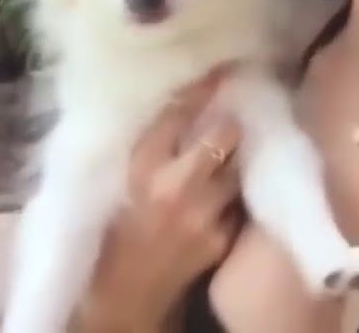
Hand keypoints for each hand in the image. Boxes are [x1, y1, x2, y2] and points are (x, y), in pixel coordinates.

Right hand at [72, 66, 243, 331]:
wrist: (126, 289)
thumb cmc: (120, 224)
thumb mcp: (126, 175)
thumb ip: (155, 138)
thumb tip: (187, 95)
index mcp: (141, 166)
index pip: (176, 115)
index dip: (202, 89)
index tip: (220, 70)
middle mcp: (173, 186)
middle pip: (221, 136)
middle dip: (231, 121)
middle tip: (237, 109)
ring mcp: (202, 214)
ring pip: (236, 168)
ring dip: (238, 158)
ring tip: (238, 147)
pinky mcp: (220, 237)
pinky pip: (239, 202)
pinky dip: (236, 194)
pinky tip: (229, 191)